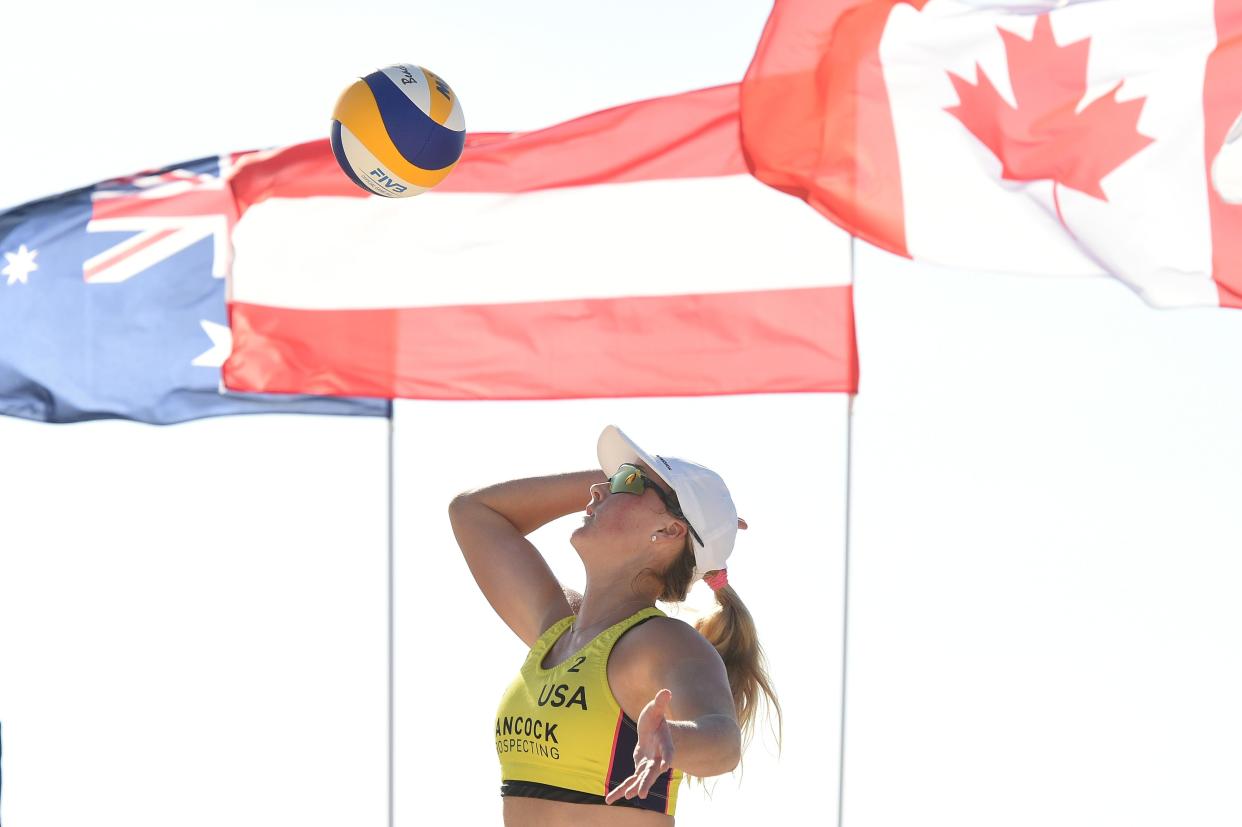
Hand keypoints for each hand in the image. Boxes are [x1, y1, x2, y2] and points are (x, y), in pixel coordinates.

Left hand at [605, 688, 675, 804]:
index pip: (668, 751)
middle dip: (646, 782)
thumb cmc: (655, 719)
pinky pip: (630, 781)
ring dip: (633, 788)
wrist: (654, 732)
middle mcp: (658, 758)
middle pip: (653, 772)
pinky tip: (610, 800)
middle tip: (641, 793)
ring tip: (626, 796)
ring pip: (641, 779)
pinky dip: (621, 790)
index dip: (668, 757)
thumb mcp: (656, 709)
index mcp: (665, 743)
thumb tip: (666, 691)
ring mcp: (648, 765)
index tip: (666, 765)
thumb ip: (660, 703)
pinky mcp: (639, 769)